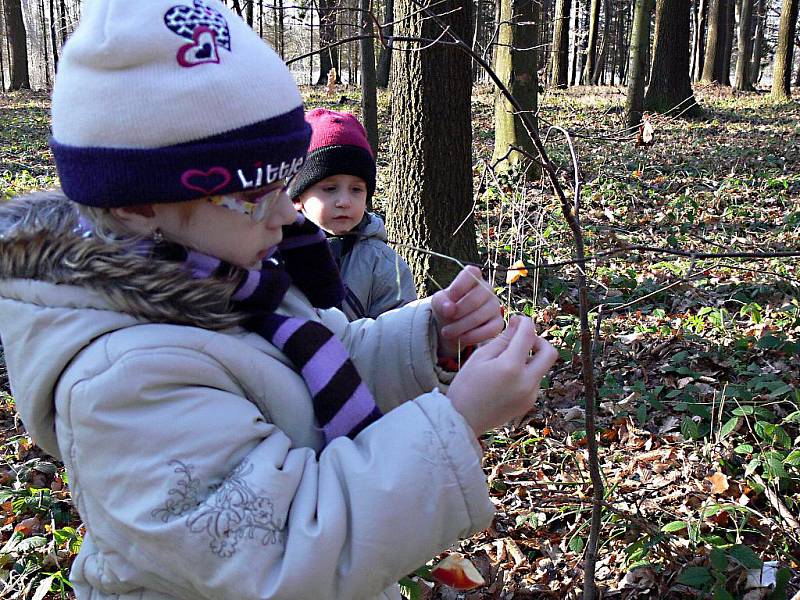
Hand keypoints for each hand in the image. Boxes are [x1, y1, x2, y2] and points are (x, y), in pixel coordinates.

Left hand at [431, 266, 502, 357]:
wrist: (453, 324)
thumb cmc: (448, 307)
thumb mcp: (439, 302)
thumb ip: (441, 302)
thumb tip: (449, 309)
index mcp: (473, 277)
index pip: (472, 273)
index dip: (459, 286)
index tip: (449, 299)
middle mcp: (487, 289)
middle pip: (475, 299)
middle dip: (457, 313)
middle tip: (444, 321)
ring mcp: (495, 306)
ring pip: (481, 316)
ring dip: (461, 327)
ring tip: (447, 333)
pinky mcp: (498, 322)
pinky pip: (490, 330)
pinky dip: (473, 336)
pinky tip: (461, 338)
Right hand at [446, 316, 557, 435]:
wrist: (462, 420)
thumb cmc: (465, 386)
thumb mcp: (480, 357)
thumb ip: (502, 340)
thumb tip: (518, 325)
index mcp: (510, 367)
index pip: (528, 334)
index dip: (524, 322)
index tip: (517, 320)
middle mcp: (526, 382)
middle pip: (549, 352)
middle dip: (539, 340)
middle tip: (523, 339)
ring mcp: (530, 395)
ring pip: (542, 367)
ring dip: (531, 358)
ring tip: (508, 360)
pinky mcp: (529, 403)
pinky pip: (535, 381)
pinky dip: (526, 373)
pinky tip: (506, 377)